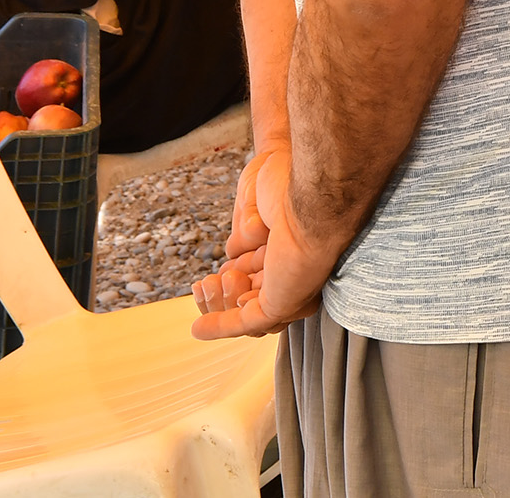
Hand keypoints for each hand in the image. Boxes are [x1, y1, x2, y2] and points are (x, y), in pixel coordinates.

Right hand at [190, 145, 332, 339]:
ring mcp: (294, 288)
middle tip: (206, 282)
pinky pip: (249, 321)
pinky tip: (198, 328)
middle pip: (253, 299)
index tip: (210, 275)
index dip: (233, 281)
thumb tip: (235, 253)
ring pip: (249, 313)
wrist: (311, 184)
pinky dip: (221, 326)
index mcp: (295, 251)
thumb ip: (249, 236)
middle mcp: (298, 272)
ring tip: (207, 284)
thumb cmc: (290, 181)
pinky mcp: (284, 301)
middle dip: (222, 295)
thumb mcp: (260, 210)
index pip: (259, 280)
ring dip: (219, 306)